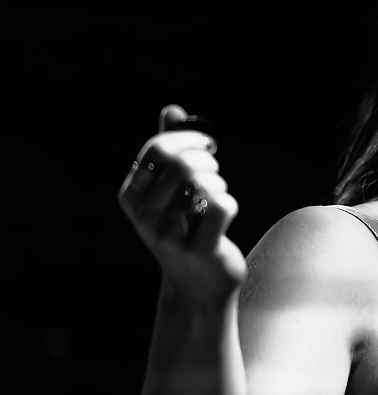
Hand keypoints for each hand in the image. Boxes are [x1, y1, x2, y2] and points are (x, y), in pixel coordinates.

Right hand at [118, 104, 245, 300]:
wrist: (197, 285)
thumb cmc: (184, 229)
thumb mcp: (169, 191)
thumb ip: (168, 150)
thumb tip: (171, 109)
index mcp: (131, 196)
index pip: (157, 149)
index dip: (187, 139)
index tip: (204, 145)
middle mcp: (144, 216)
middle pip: (180, 163)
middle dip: (206, 158)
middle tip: (213, 169)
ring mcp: (169, 235)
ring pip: (202, 182)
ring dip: (217, 182)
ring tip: (215, 194)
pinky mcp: (199, 250)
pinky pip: (222, 206)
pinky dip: (229, 202)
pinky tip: (223, 214)